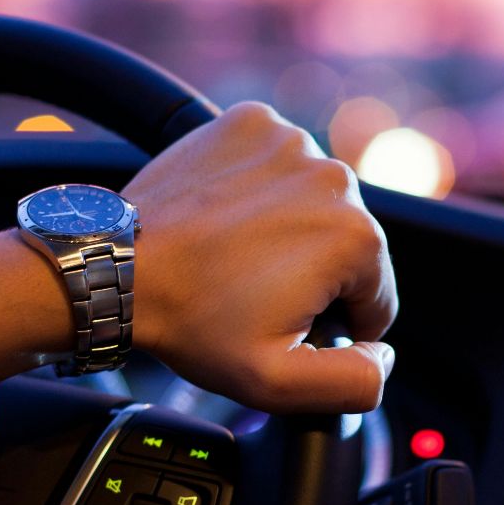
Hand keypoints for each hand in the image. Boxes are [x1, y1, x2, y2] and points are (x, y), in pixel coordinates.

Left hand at [122, 102, 397, 413]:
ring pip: (314, 201)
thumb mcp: (278, 382)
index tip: (282, 323)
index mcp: (356, 238)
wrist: (119, 267)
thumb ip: (354, 382)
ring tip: (235, 255)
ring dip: (289, 227)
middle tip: (251, 293)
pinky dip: (260, 186)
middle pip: (348, 244)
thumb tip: (384, 356)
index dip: (334, 324)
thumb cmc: (192, 321)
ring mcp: (291, 141)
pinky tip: (227, 216)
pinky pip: (277, 162)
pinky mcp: (252, 122)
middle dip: (312, 273)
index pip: (376, 297)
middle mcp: (335, 177)